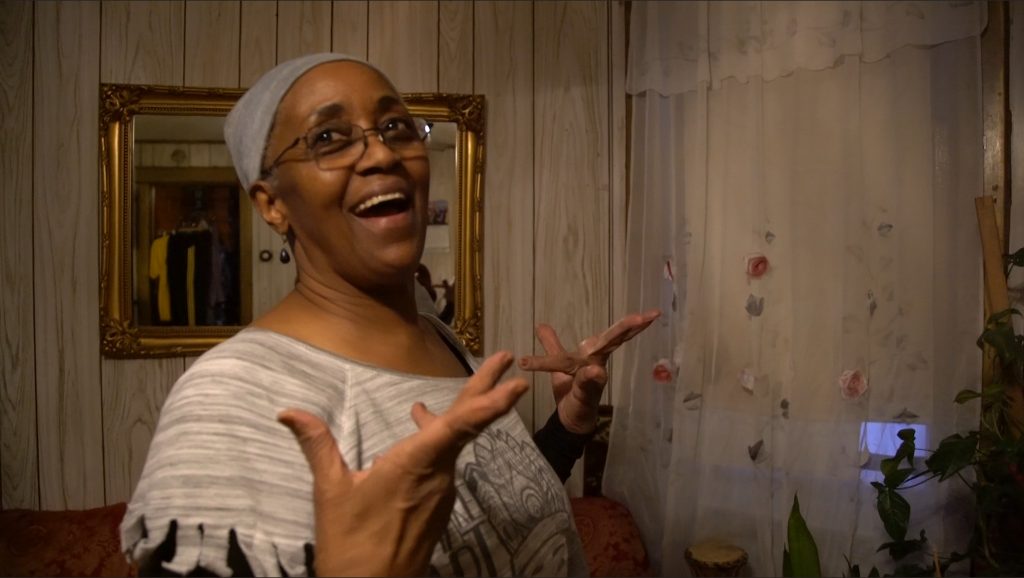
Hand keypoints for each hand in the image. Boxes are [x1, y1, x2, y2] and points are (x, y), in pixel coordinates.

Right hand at [278, 352, 527, 576]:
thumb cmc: (351, 545)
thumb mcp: (330, 493)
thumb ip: (317, 446)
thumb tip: (288, 412)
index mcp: (416, 464)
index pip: (460, 425)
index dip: (490, 402)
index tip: (516, 382)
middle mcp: (438, 474)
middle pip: (467, 424)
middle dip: (489, 389)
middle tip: (508, 360)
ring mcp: (442, 491)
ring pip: (454, 442)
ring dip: (459, 412)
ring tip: (469, 385)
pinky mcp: (437, 504)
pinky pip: (444, 461)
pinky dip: (438, 437)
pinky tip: (421, 426)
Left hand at [517, 309, 660, 433]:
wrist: (570, 419)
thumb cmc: (570, 391)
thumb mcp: (558, 364)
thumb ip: (553, 345)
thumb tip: (541, 324)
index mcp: (594, 354)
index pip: (613, 335)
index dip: (630, 324)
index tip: (654, 313)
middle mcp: (597, 364)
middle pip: (612, 341)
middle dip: (627, 328)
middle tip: (644, 317)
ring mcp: (593, 380)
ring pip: (603, 358)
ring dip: (611, 349)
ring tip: (623, 337)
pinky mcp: (586, 396)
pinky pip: (586, 385)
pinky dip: (591, 378)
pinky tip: (596, 371)